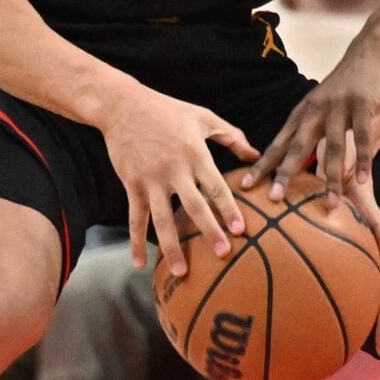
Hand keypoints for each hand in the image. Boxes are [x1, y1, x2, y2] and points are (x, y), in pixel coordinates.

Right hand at [97, 86, 256, 278]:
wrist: (123, 107)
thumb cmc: (168, 110)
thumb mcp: (203, 117)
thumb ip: (231, 136)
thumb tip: (256, 153)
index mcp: (194, 153)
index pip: (215, 186)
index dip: (228, 209)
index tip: (241, 230)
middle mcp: (174, 170)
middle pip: (194, 206)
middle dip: (209, 231)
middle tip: (223, 254)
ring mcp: (151, 180)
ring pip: (163, 219)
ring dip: (172, 247)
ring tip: (183, 272)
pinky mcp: (132, 185)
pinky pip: (135, 218)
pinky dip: (136, 242)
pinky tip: (139, 264)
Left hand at [245, 39, 379, 200]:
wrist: (372, 52)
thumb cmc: (346, 84)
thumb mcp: (322, 105)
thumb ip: (312, 131)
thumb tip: (297, 161)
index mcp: (303, 112)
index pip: (278, 143)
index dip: (261, 165)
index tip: (244, 185)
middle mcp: (316, 110)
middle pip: (297, 146)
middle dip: (285, 174)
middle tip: (274, 198)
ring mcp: (339, 106)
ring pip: (332, 147)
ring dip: (330, 177)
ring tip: (329, 204)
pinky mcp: (362, 103)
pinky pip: (361, 137)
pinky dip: (362, 160)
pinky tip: (362, 180)